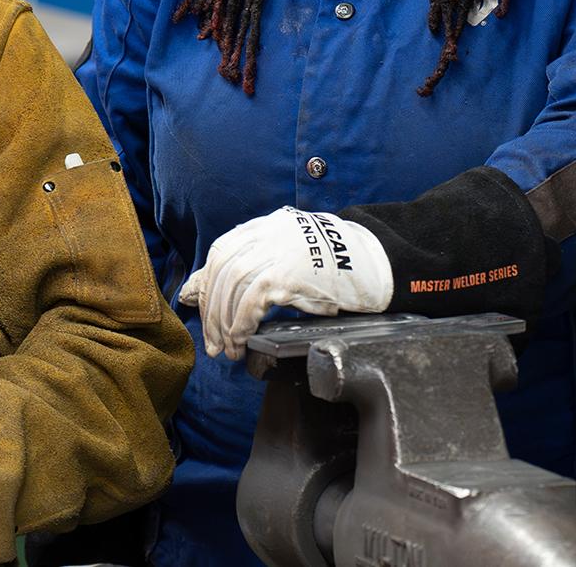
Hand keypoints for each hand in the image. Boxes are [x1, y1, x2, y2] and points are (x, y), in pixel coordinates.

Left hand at [179, 207, 391, 359]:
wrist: (376, 262)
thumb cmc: (334, 266)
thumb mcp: (290, 258)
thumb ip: (252, 265)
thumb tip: (199, 289)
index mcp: (268, 226)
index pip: (221, 252)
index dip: (206, 283)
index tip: (200, 310)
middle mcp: (269, 234)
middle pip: (222, 271)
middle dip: (212, 311)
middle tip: (213, 342)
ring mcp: (279, 251)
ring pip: (232, 286)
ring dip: (224, 323)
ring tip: (228, 349)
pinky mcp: (290, 273)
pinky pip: (252, 302)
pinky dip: (240, 325)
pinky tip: (242, 342)